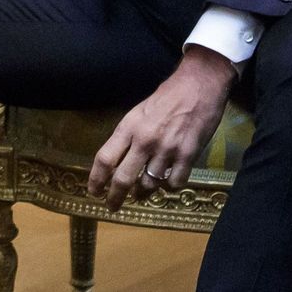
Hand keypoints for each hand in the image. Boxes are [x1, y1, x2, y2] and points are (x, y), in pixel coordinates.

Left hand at [87, 46, 234, 210]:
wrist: (198, 86)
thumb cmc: (166, 97)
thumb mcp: (138, 112)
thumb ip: (128, 136)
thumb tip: (118, 160)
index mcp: (129, 127)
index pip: (105, 158)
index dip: (96, 178)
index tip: (93, 191)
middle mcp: (145, 140)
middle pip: (124, 178)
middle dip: (115, 197)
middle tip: (112, 206)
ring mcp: (167, 150)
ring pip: (150, 185)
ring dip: (143, 193)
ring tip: (141, 194)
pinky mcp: (188, 155)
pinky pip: (174, 183)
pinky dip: (169, 187)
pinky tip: (168, 182)